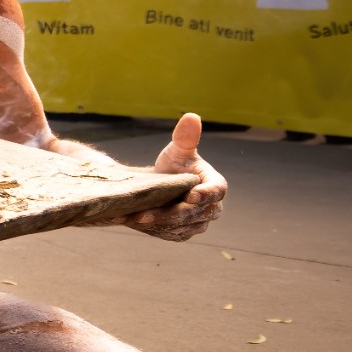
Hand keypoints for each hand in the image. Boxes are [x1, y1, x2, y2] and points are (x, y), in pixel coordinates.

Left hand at [121, 113, 225, 240]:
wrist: (159, 184)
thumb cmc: (174, 164)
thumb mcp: (178, 150)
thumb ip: (185, 137)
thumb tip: (191, 117)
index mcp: (216, 186)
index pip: (216, 192)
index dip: (205, 194)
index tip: (192, 196)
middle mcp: (211, 208)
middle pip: (194, 214)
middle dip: (170, 214)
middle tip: (147, 213)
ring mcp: (198, 223)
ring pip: (181, 227)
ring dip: (158, 224)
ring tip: (135, 217)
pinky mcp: (183, 233)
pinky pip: (171, 234)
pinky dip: (153, 230)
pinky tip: (135, 222)